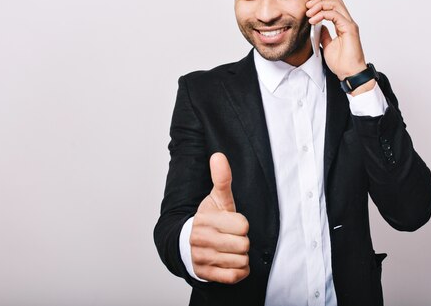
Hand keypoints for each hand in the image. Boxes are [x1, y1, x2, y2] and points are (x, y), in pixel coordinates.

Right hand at [190, 153, 249, 283]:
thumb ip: (221, 178)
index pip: (243, 225)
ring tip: (229, 249)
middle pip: (243, 245)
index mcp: (206, 220)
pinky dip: (238, 271)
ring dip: (240, 257)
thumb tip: (219, 155)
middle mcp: (201, 239)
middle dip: (242, 242)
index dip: (241, 224)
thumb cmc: (209, 219)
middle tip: (231, 237)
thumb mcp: (216, 198)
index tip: (232, 223)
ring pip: (241, 261)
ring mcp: (202, 258)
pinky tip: (230, 262)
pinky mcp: (206, 274)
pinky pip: (235, 276)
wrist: (187, 244)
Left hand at [306, 0, 374, 94]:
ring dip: (320, 4)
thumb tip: (318, 26)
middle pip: (335, 0)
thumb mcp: (327, 45)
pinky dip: (323, 14)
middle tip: (307, 5)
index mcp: (343, 24)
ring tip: (309, 12)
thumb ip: (324, 34)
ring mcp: (350, 24)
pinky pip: (335, 15)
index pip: (334, 4)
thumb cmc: (342, 63)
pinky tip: (314, 20)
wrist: (350, 74)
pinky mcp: (350, 29)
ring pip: (336, 3)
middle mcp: (347, 21)